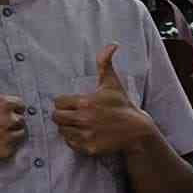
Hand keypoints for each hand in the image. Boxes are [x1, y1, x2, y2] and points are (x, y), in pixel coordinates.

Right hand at [0, 51, 26, 167]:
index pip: (19, 105)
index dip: (9, 108)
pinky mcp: (4, 153)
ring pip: (20, 135)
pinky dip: (5, 148)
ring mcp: (7, 137)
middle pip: (21, 120)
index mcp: (4, 103)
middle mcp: (9, 119)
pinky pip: (13, 149)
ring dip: (11, 134)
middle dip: (10, 121)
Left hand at [51, 46, 152, 160]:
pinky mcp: (87, 148)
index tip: (73, 104)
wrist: (136, 131)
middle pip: (56, 117)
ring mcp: (85, 135)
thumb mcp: (113, 83)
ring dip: (68, 128)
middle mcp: (83, 119)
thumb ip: (106, 63)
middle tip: (74, 115)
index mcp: (85, 102)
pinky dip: (74, 140)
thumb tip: (112, 44)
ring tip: (79, 125)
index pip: (58, 102)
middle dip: (63, 115)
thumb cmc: (122, 105)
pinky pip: (70, 143)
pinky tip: (84, 134)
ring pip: (62, 131)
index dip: (64, 102)